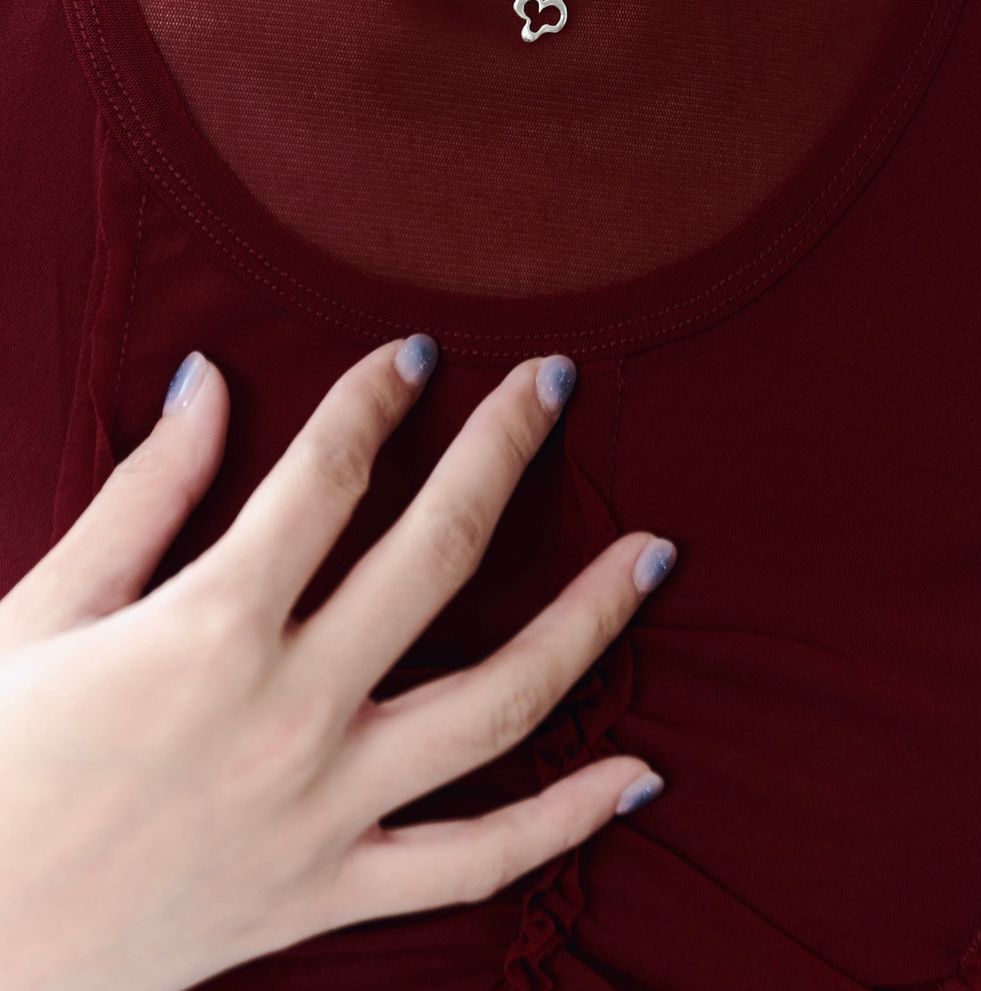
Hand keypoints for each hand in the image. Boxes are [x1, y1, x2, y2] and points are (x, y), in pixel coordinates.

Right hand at [0, 334, 675, 990]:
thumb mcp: (43, 611)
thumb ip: (141, 494)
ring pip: (496, 705)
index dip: (374, 397)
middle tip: (556, 382)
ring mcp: (324, 810)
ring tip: (655, 555)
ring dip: (587, 622)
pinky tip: (641, 772)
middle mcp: (288, 712)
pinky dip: (567, 821)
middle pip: (435, 557)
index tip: (415, 352)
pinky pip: (476, 863)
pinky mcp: (329, 892)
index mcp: (206, 630)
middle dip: (504, 453)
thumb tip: (207, 379)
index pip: (326, 479)